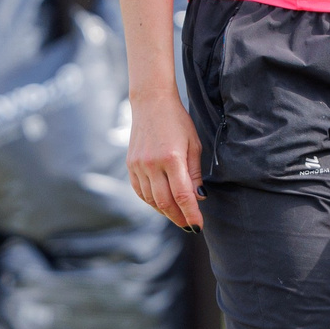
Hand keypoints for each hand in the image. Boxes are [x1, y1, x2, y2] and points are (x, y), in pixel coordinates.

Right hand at [128, 92, 202, 229]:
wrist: (151, 103)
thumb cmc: (177, 121)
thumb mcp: (193, 144)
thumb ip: (194, 173)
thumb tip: (199, 198)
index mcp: (171, 158)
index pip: (182, 195)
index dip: (191, 214)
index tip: (198, 225)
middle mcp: (152, 164)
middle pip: (165, 202)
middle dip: (178, 217)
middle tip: (189, 225)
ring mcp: (138, 165)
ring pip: (151, 200)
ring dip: (165, 212)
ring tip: (178, 216)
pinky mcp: (130, 165)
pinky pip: (140, 191)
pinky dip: (151, 202)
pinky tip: (161, 204)